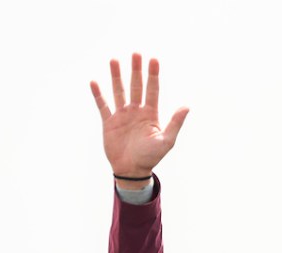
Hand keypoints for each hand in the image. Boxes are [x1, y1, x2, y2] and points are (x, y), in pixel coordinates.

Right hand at [90, 53, 188, 182]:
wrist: (132, 170)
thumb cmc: (150, 157)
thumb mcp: (166, 141)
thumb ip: (175, 123)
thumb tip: (186, 106)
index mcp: (150, 114)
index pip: (152, 90)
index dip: (153, 75)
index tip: (153, 59)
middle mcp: (136, 111)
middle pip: (136, 86)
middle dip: (136, 70)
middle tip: (136, 53)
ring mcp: (122, 116)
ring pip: (119, 91)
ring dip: (117, 76)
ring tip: (114, 60)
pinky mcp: (109, 123)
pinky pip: (103, 106)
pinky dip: (98, 95)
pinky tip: (94, 82)